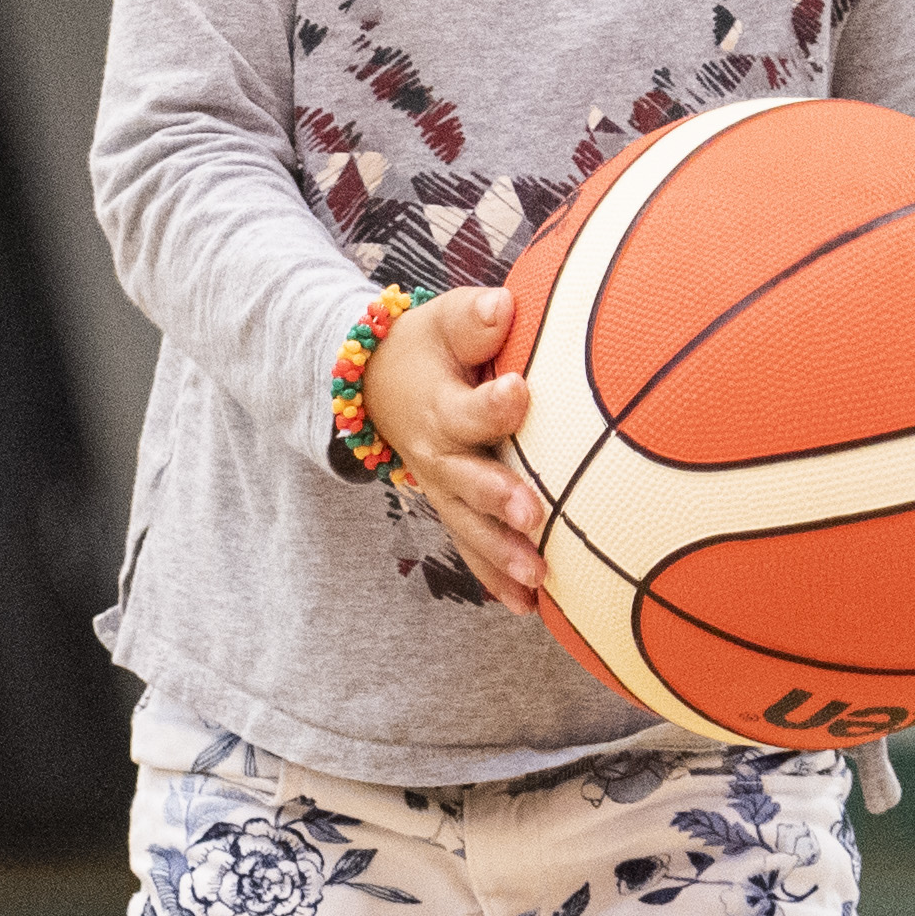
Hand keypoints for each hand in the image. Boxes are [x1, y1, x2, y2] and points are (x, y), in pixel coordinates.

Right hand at [367, 288, 547, 612]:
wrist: (378, 387)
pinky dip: (496, 579)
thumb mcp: (443, 321)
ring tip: (537, 578)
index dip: (492, 404)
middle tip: (532, 515)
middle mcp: (439, 455)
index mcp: (440, 407)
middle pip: (466, 481)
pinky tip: (530, 608)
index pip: (466, 409)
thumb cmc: (430, 348)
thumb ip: (474, 318)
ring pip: (470, 526)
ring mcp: (444, 490)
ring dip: (501, 553)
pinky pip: (473, 548)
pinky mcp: (453, 510)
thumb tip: (503, 306)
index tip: (519, 393)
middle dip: (497, 499)